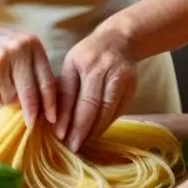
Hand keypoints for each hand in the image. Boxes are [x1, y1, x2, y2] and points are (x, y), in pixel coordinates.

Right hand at [0, 15, 56, 127]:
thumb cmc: (0, 49)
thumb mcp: (23, 53)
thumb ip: (33, 74)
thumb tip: (44, 108)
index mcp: (34, 47)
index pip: (47, 80)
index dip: (51, 103)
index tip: (53, 119)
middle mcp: (21, 50)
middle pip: (32, 92)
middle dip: (33, 112)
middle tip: (32, 125)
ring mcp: (3, 59)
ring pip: (13, 97)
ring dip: (10, 101)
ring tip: (2, 87)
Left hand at [54, 28, 137, 151]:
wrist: (119, 40)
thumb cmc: (88, 55)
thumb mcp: (71, 65)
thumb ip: (65, 89)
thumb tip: (55, 120)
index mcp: (82, 62)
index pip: (72, 94)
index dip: (66, 117)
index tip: (59, 136)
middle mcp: (103, 69)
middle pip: (92, 105)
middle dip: (81, 129)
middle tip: (72, 147)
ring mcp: (121, 78)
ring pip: (107, 111)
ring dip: (94, 131)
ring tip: (82, 143)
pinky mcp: (132, 87)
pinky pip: (118, 111)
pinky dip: (106, 124)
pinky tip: (96, 133)